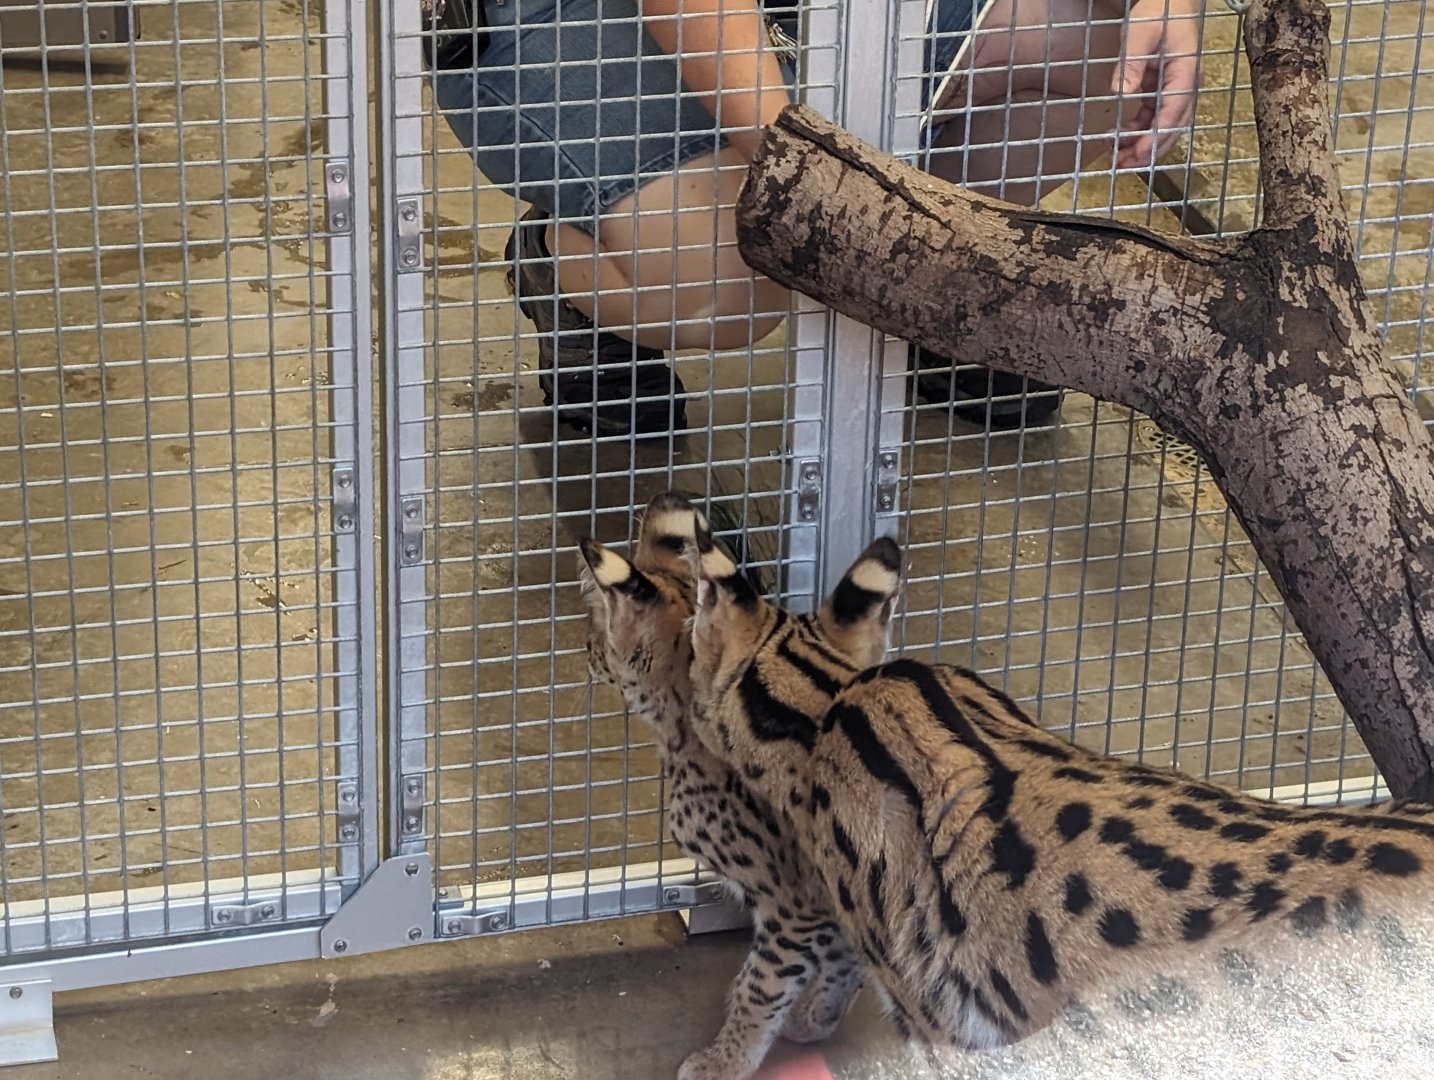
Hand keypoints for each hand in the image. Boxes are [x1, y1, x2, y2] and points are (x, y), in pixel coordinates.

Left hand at [1112, 0, 1202, 168]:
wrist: (1168, 4)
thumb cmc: (1158, 14)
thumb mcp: (1140, 34)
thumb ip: (1132, 62)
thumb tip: (1121, 92)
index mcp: (1185, 73)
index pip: (1174, 112)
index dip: (1157, 136)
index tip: (1139, 152)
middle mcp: (1185, 87)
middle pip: (1172, 128)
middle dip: (1149, 150)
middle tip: (1123, 165)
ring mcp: (1176, 91)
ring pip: (1163, 128)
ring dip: (1142, 146)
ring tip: (1117, 159)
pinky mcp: (1164, 92)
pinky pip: (1153, 119)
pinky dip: (1137, 131)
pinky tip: (1119, 138)